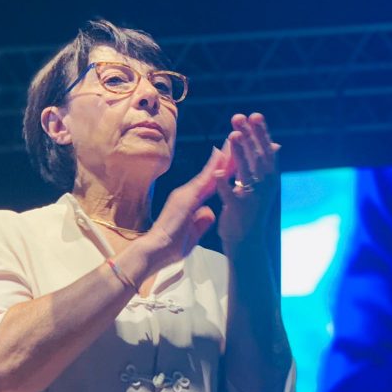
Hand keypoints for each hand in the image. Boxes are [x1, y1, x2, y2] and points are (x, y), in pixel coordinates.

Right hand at [142, 148, 224, 271]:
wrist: (154, 251)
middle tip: (238, 140)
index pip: (211, 183)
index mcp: (191, 202)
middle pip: (211, 173)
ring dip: (222, 157)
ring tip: (234, 140)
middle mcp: (187, 193)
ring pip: (208, 173)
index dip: (223, 170)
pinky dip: (212, 169)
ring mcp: (185, 194)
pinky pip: (202, 182)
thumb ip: (201, 222)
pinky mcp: (184, 199)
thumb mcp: (193, 233)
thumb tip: (211, 212)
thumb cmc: (171, 246)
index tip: (235, 158)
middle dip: (225, 158)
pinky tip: (221, 157)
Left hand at [214, 113, 279, 245]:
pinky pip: (230, 194)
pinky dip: (224, 183)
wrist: (247, 242)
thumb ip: (264, 165)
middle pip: (257, 157)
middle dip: (250, 136)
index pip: (266, 151)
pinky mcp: (239, 210)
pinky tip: (218, 172)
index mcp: (269, 180)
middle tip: (240, 117)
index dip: (261, 133)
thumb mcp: (262, 186)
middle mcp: (265, 187)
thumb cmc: (251, 211)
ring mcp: (253, 198)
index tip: (255, 115)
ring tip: (233, 135)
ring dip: (240, 153)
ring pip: (246, 171)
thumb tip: (275, 144)